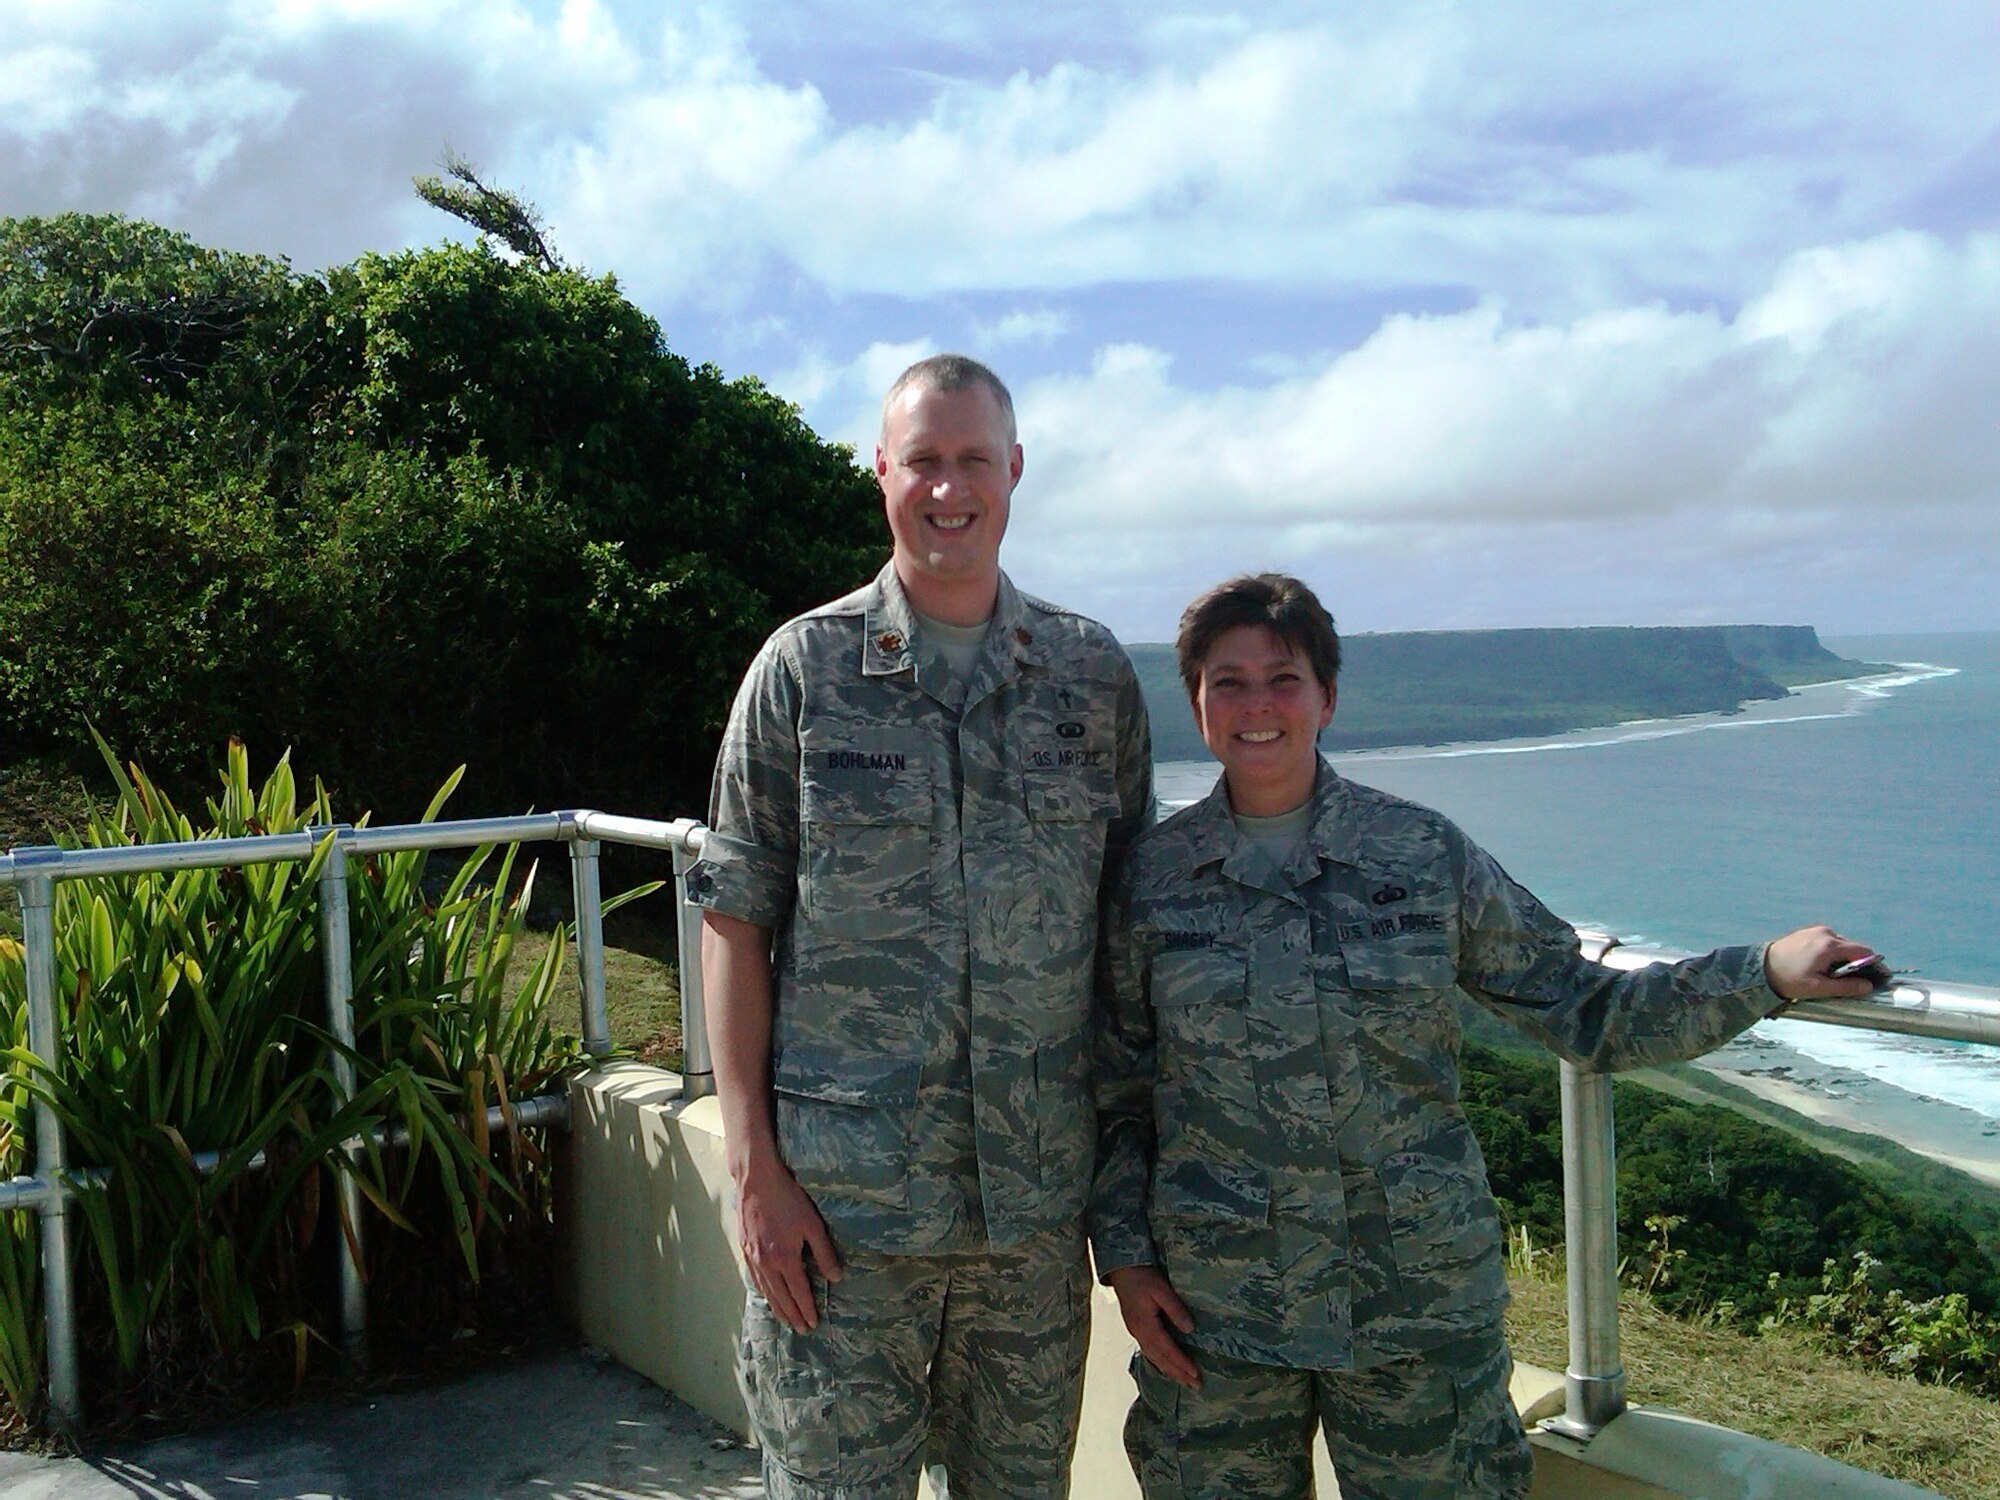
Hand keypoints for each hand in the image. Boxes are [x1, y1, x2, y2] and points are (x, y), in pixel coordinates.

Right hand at [735, 1155, 842, 1332]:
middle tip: (801, 1330)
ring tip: (785, 1321)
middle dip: (793, 1315)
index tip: (813, 1323)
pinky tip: (766, 1295)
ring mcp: (753, 1257)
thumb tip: (836, 1277)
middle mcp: (767, 1263)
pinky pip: (755, 1278)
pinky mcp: (745, 1248)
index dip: (807, 1309)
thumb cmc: (788, 1199)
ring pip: (766, 1290)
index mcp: (785, 1259)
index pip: (799, 1292)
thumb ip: (824, 1253)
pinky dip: (762, 1292)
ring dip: (777, 1308)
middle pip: (781, 1297)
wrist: (756, 1181)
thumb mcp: (813, 1224)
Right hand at [1107, 1264, 1199, 1388]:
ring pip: (1154, 1357)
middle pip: (1160, 1359)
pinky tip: (1166, 1364)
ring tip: (1184, 1380)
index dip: (1182, 1364)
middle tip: (1195, 1385)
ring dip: (1169, 1370)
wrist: (1121, 1270)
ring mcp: (1136, 1332)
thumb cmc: (1141, 1277)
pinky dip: (1160, 1361)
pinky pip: (1149, 1351)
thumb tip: (1189, 1329)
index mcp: (1145, 1326)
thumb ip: (1175, 1309)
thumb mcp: (1161, 1289)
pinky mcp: (1136, 1328)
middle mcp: (1139, 1333)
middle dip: (1178, 1373)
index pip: (1167, 1350)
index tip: (1196, 1375)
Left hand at [1765, 925, 1884, 1001]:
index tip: (1879, 977)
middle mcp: (1825, 933)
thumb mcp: (1818, 988)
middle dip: (1856, 963)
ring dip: (1842, 959)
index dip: (1874, 964)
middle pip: (1852, 948)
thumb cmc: (1788, 979)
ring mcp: (1816, 931)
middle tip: (1852, 981)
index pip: (1863, 951)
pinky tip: (1822, 967)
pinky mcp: (1808, 932)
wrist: (1760, 968)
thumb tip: (1868, 986)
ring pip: (1840, 945)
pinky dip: (1832, 954)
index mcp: (1829, 945)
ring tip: (1832, 975)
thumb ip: (1845, 987)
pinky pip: (1828, 943)